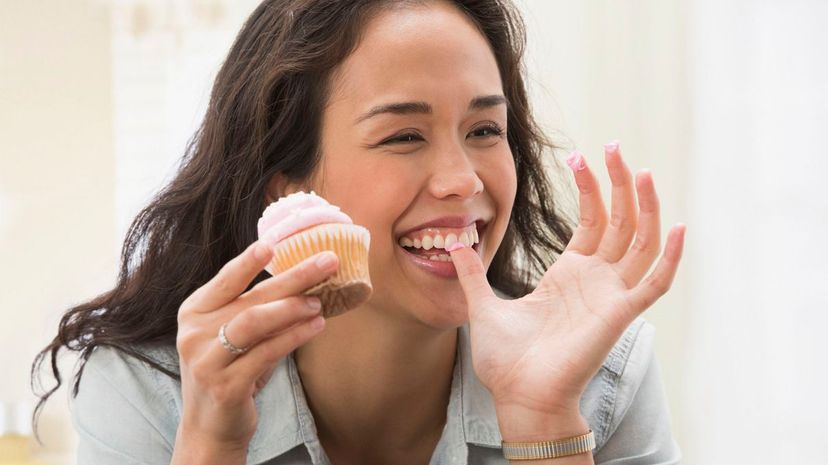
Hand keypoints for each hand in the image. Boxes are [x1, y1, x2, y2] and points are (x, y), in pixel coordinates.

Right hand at [175, 242, 338, 448]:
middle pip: (250, 297)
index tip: (274, 244)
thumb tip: (305, 278)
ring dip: (292, 308)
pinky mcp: (226, 385)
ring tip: (320, 300)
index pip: (225, 279)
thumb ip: (257, 308)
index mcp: (195, 311)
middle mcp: (194, 332)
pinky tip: (316, 326)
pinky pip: (266, 353)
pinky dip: (294, 337)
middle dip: (293, 277)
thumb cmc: (231, 371)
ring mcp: (207, 360)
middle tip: (327, 261)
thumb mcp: (235, 335)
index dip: (248, 261)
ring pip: (254, 322)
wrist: (211, 427)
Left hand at [449, 142, 685, 423]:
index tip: (579, 157)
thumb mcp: (483, 305)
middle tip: (614, 146)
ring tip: (639, 169)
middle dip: (619, 182)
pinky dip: (670, 258)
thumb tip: (450, 243)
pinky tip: (678, 227)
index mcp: (569, 275)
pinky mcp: (619, 314)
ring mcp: (610, 295)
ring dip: (644, 206)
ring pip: (640, 241)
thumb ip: (471, 273)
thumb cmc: (507, 360)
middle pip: (619, 220)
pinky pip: (655, 283)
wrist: (517, 395)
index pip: (591, 220)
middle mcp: (595, 280)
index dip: (590, 188)